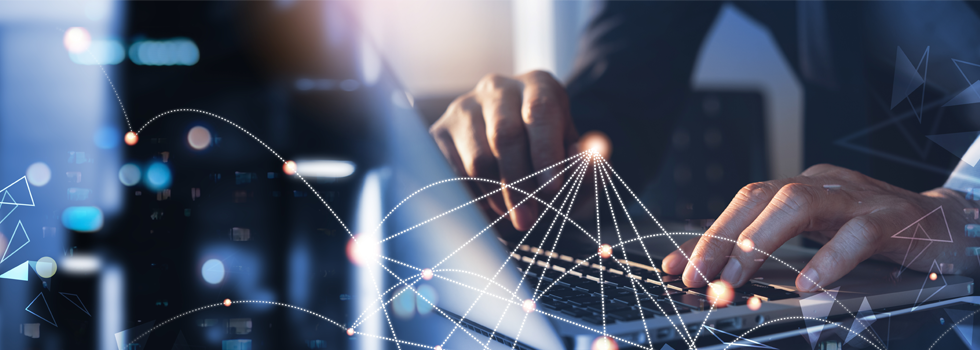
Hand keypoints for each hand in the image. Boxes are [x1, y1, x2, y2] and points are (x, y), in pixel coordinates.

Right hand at [430, 71, 577, 230]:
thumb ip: (590, 164)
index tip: (553, 190)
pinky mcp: (438, 134)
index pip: (540, 112)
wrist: (515, 171)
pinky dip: (471, 197)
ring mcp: (464, 108)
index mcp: (539, 86)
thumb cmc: (551, 169)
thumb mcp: (577, 171)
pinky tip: (487, 209)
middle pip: (505, 133)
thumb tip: (595, 152)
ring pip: (477, 157)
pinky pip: (450, 172)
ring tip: (511, 215)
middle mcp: (498, 88)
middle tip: (528, 220)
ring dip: (496, 195)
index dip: (546, 153)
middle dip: (520, 183)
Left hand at [660, 164, 975, 291]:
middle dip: (722, 239)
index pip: (742, 203)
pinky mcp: (892, 217)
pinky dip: (828, 258)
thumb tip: (721, 278)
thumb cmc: (877, 232)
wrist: (949, 224)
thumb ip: (775, 251)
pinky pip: (856, 233)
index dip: (707, 234)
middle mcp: (822, 183)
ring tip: (736, 280)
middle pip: (760, 197)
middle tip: (699, 278)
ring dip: (759, 243)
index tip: (676, 267)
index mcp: (801, 187)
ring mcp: (857, 196)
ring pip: (798, 205)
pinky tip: (807, 284)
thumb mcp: (818, 237)